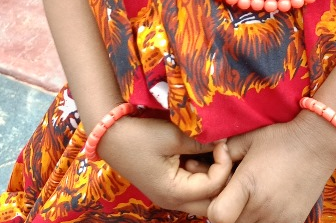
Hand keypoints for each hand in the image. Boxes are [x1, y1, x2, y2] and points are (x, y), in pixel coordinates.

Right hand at [98, 117, 232, 215]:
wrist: (111, 135)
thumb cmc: (141, 136)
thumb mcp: (174, 136)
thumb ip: (201, 143)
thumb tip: (224, 142)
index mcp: (174, 193)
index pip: (213, 186)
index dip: (224, 163)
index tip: (222, 141)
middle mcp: (173, 201)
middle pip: (210, 201)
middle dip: (222, 177)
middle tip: (222, 151)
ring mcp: (169, 196)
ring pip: (202, 196)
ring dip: (211, 175)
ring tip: (209, 150)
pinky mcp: (167, 186)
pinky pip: (191, 187)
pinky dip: (199, 173)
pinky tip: (197, 154)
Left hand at [207, 114, 335, 222]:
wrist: (318, 142)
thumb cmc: (280, 137)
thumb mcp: (247, 139)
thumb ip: (223, 153)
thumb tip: (200, 162)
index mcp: (248, 184)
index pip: (217, 216)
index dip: (212, 207)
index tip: (217, 193)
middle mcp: (263, 207)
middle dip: (226, 213)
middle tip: (232, 194)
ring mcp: (279, 219)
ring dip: (242, 219)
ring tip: (248, 199)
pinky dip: (260, 221)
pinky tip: (264, 205)